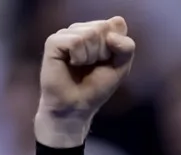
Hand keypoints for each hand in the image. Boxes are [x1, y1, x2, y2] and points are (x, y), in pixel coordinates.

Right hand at [35, 16, 135, 146]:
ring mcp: (66, 34)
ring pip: (90, 34)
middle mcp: (81, 29)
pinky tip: (72, 64)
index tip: (107, 62)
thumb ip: (126, 46)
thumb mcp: (121, 67)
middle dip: (104, 52)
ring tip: (81, 66)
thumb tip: (116, 22)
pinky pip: (75, 41)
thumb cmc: (96, 87)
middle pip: (103, 28)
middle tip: (92, 66)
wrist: (76, 107)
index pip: (117, 25)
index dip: (117, 47)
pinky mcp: (53, 42)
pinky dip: (79, 57)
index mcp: (97, 32)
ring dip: (91, 56)